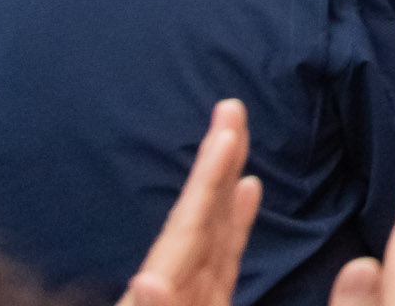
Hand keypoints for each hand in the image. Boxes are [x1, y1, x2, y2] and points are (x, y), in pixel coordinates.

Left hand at [116, 100, 261, 305]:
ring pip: (210, 233)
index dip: (205, 184)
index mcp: (157, 292)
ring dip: (223, 184)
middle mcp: (174, 285)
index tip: (223, 136)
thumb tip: (147, 277)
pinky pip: (222, 260)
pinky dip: (233, 225)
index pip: (186, 232)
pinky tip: (247, 190)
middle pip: (197, 220)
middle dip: (215, 166)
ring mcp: (194, 297)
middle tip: (230, 107)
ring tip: (237, 136)